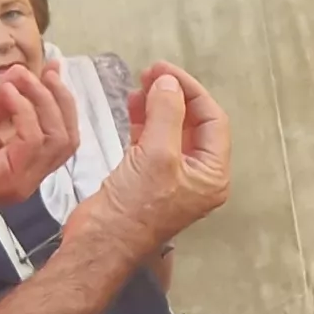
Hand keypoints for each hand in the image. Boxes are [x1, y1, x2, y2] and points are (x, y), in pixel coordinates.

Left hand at [0, 67, 75, 246]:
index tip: (53, 67)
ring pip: (57, 138)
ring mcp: (23, 179)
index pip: (61, 132)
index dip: (61, 98)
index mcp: (25, 162)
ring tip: (19, 80)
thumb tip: (18, 72)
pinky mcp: (9, 179)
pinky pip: (32, 142)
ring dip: (43, 101)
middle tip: (43, 71)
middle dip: (59, 98)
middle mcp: (31, 173)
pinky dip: (25, 112)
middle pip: (68, 136)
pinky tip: (8, 94)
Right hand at [67, 62, 230, 258]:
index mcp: (212, 175)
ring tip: (139, 84)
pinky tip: (132, 105)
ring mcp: (171, 176)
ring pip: (170, 129)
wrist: (101, 242)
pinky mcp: (147, 177)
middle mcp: (196, 176)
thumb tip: (169, 83)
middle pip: (193, 123)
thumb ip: (167, 113)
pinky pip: (152, 141)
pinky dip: (143, 121)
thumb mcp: (157, 155)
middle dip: (173, 95)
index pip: (213, 121)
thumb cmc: (135, 209)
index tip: (166, 72)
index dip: (191, 91)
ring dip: (157, 105)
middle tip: (152, 73)